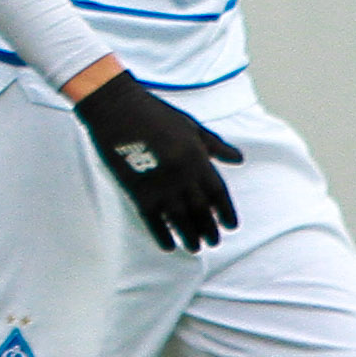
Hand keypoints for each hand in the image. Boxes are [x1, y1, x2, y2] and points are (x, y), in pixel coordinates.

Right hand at [69, 66, 242, 251]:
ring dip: (189, 236)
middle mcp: (181, 175)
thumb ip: (215, 145)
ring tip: (195, 248)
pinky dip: (161, 235)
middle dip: (209, 229)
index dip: (226, 212)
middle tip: (213, 242)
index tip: (230, 226)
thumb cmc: (155, 113)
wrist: (117, 108)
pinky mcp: (137, 190)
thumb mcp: (191, 126)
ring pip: (179, 219)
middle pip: (200, 210)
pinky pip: (152, 220)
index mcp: (197, 157)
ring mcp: (159, 184)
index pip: (217, 192)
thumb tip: (239, 159)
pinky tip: (168, 245)